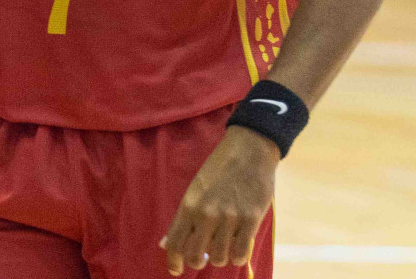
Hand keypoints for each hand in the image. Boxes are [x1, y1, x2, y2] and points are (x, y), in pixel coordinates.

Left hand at [160, 126, 276, 274]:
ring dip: (220, 257)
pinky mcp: (251, 219)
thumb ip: (182, 218)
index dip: (173, 261)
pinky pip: (241, 253)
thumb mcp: (195, 189)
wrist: (249, 149)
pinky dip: (238, 257)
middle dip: (197, 261)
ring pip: (220, 258)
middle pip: (195, 255)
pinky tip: (237, 247)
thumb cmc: (220, 168)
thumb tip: (165, 244)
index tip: (176, 270)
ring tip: (224, 245)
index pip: (175, 243)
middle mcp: (207, 214)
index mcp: (189, 205)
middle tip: (203, 256)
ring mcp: (230, 218)